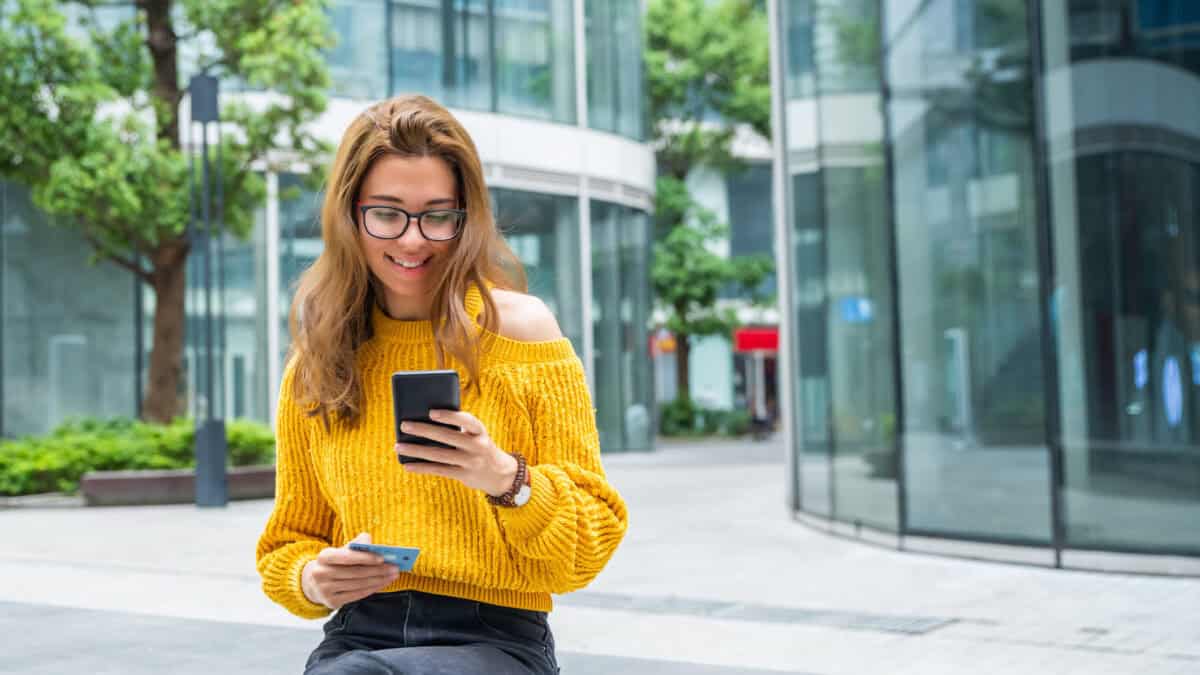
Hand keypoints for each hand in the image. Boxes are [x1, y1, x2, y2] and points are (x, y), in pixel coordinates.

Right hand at [301, 532, 398, 609]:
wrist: (315, 583)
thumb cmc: (335, 563)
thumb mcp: (341, 551)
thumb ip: (356, 544)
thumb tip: (371, 542)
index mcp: (323, 556)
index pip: (347, 557)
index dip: (365, 557)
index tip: (383, 557)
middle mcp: (321, 573)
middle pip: (355, 572)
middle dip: (378, 570)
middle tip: (394, 567)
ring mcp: (325, 589)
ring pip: (358, 584)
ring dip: (379, 580)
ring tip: (393, 575)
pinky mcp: (332, 602)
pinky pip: (357, 595)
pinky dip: (372, 589)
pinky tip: (382, 583)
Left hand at [397, 409, 518, 496]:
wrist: (499, 473)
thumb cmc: (478, 446)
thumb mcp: (475, 434)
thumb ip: (457, 427)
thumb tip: (423, 422)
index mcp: (480, 431)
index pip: (467, 420)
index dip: (449, 416)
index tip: (431, 412)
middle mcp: (477, 446)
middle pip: (447, 437)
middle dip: (424, 430)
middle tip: (404, 425)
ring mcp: (471, 462)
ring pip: (439, 455)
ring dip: (417, 450)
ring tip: (398, 445)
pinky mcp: (464, 475)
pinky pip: (439, 470)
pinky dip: (422, 467)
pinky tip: (407, 464)